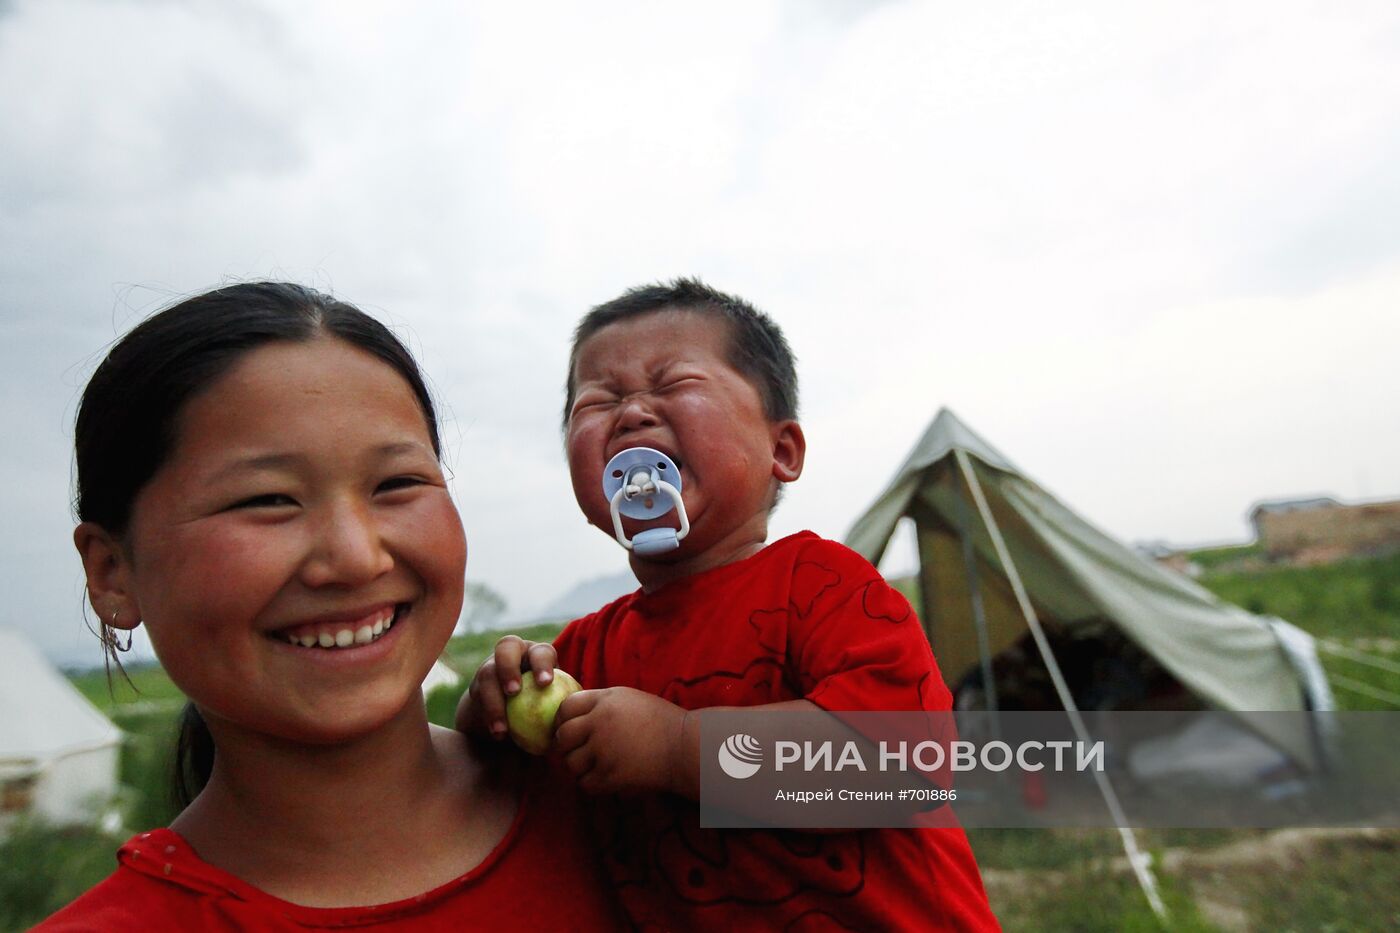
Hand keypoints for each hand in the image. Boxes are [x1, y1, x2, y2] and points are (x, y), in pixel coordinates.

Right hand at [455, 635, 558, 740]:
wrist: (513, 719)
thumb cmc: (546, 713)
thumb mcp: (557, 708)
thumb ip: (566, 709)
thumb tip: (582, 720)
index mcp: (537, 656)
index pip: (541, 651)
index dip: (543, 663)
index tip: (545, 684)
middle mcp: (512, 655)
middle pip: (507, 646)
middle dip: (510, 666)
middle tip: (514, 692)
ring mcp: (491, 668)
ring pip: (488, 673)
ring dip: (494, 699)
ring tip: (503, 727)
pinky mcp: (477, 687)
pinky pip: (479, 697)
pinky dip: (489, 715)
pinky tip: (499, 734)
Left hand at [554, 687, 690, 795]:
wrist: (686, 747)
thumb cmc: (662, 722)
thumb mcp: (630, 700)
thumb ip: (601, 704)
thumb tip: (572, 715)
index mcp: (605, 700)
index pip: (566, 707)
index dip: (562, 719)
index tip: (566, 728)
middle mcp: (600, 723)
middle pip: (563, 736)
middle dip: (565, 745)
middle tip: (574, 751)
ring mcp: (604, 750)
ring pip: (571, 763)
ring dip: (578, 766)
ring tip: (593, 765)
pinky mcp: (611, 775)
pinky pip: (585, 783)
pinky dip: (591, 783)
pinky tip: (603, 778)